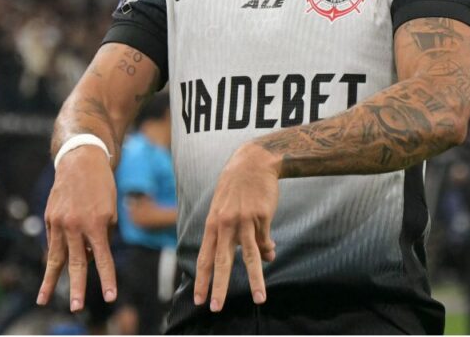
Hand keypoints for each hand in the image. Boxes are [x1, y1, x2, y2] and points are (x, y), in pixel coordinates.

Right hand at [38, 146, 117, 310]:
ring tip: (43, 300)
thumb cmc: (101, 186)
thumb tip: (89, 257)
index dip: (107, 279)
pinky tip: (51, 272)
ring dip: (50, 281)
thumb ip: (102, 235)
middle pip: (76, 263)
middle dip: (78, 287)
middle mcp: (76, 225)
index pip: (103, 258)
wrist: (80, 160)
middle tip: (77, 308)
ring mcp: (59, 222)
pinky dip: (55, 256)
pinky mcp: (49, 218)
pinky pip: (54, 242)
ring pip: (55, 258)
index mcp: (97, 223)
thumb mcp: (111, 210)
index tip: (111, 297)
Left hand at [194, 142, 278, 311]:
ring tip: (259, 299)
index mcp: (212, 223)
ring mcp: (244, 221)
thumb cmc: (238, 187)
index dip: (201, 280)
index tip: (199, 299)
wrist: (254, 162)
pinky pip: (266, 241)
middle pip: (222, 262)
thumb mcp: (229, 209)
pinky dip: (268, 249)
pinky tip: (270, 251)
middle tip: (216, 308)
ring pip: (250, 257)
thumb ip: (238, 235)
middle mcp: (226, 224)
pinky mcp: (262, 217)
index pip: (204, 257)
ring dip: (255, 280)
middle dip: (219, 287)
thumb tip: (265, 258)